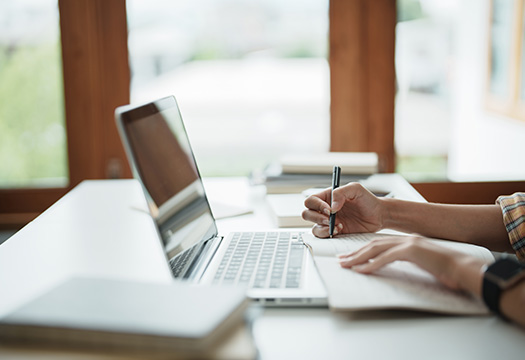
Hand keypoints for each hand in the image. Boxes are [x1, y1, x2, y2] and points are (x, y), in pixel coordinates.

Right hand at [302, 182, 383, 237]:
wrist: (378, 215)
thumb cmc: (367, 200)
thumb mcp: (356, 189)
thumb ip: (341, 192)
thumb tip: (332, 205)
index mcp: (327, 197)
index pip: (311, 200)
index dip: (316, 205)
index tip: (329, 209)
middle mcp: (325, 209)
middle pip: (307, 214)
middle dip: (316, 218)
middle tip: (330, 219)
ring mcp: (328, 222)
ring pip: (313, 227)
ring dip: (323, 228)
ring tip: (338, 226)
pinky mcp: (334, 232)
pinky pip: (323, 236)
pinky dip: (328, 234)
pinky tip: (340, 230)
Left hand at [338, 236, 486, 292]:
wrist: (463, 268)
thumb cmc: (446, 270)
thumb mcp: (422, 265)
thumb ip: (407, 263)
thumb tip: (389, 270)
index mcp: (407, 242)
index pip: (379, 244)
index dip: (362, 251)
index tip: (350, 258)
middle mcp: (406, 240)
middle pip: (373, 245)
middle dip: (355, 253)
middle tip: (341, 261)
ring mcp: (408, 244)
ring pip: (376, 249)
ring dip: (358, 258)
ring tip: (346, 266)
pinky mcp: (411, 251)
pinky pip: (386, 258)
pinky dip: (372, 265)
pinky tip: (362, 270)